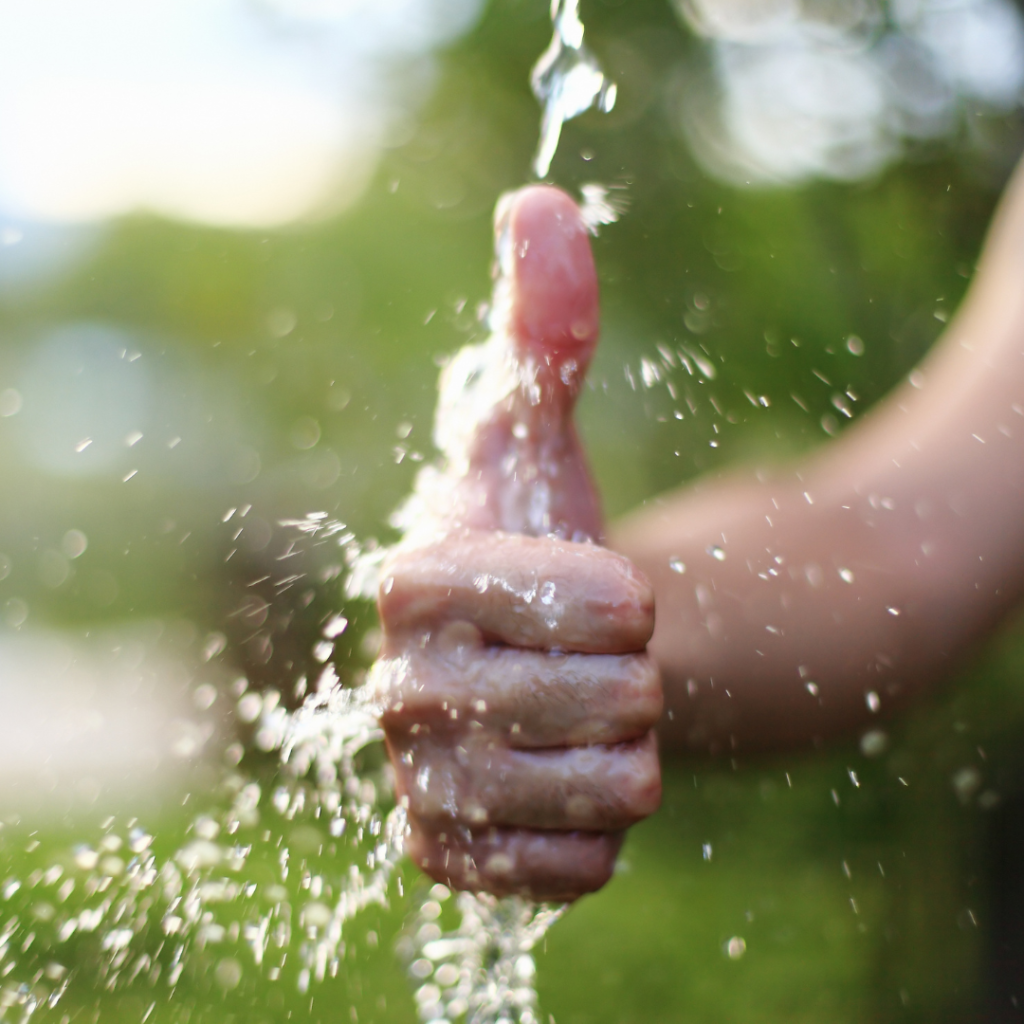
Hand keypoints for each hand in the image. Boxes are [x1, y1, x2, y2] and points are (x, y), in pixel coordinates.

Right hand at [373, 185, 661, 902]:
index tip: (617, 590)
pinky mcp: (452, 861)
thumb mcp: (545, 437)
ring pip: (595, 792)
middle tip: (611, 665)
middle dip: (640, 679)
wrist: (546, 666)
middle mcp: (394, 692)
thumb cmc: (551, 547)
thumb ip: (544, 329)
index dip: (619, 597)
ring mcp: (422, 786)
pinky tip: (577, 785)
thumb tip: (540, 200)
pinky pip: (573, 870)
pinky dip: (605, 829)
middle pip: (596, 704)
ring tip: (596, 725)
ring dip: (630, 753)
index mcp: (410, 584)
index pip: (563, 603)